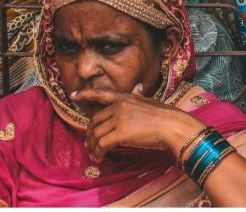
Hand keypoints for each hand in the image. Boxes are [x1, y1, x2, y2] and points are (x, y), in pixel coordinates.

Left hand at [71, 85, 204, 162]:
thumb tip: (138, 87)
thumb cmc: (165, 116)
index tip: (73, 95)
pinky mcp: (120, 133)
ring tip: (94, 155)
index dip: (86, 94)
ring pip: (96, 133)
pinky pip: (102, 144)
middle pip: (95, 120)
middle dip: (90, 133)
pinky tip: (100, 159)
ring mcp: (119, 119)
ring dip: (93, 146)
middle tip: (89, 144)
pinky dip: (98, 153)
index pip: (102, 94)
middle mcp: (119, 106)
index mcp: (126, 97)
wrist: (173, 125)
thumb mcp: (149, 101)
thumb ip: (139, 96)